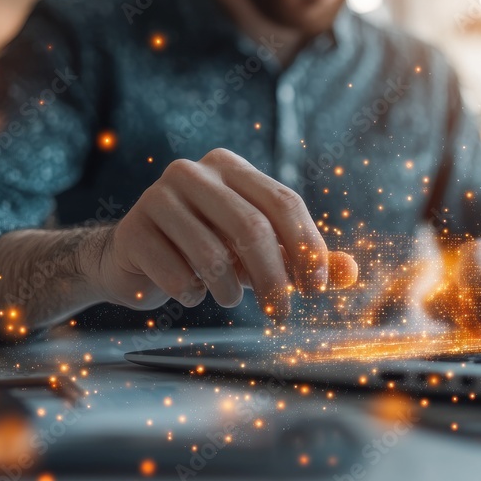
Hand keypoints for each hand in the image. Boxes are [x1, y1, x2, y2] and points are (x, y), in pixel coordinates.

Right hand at [89, 148, 356, 317]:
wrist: (130, 257)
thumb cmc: (203, 250)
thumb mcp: (255, 251)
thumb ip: (300, 258)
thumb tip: (350, 274)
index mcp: (229, 167)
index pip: (283, 202)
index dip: (307, 247)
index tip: (318, 289)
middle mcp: (193, 172)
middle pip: (252, 227)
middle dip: (274, 279)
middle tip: (282, 314)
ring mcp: (157, 197)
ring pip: (212, 256)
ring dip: (229, 291)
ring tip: (227, 296)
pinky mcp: (133, 230)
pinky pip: (177, 275)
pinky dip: (191, 294)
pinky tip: (187, 290)